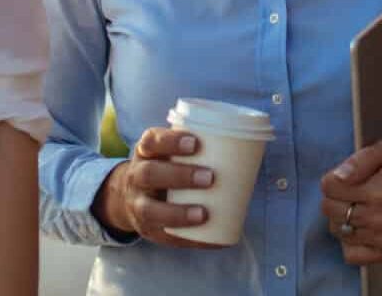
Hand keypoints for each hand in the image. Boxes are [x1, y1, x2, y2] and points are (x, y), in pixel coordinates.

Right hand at [97, 128, 222, 248]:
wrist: (130, 195)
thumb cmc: (166, 166)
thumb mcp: (170, 151)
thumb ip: (199, 148)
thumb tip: (251, 150)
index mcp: (146, 152)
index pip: (151, 141)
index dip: (170, 141)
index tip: (196, 142)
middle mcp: (137, 176)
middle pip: (149, 174)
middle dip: (179, 176)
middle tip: (209, 177)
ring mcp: (138, 204)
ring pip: (150, 209)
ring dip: (178, 213)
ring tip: (203, 214)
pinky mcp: (147, 229)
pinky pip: (164, 236)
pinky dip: (188, 239)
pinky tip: (210, 240)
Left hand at [321, 142, 381, 265]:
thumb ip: (360, 159)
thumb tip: (337, 178)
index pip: (329, 188)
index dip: (332, 179)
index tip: (344, 178)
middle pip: (330, 209)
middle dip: (335, 198)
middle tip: (352, 192)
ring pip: (337, 230)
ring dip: (342, 218)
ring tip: (360, 208)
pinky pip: (350, 254)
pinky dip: (350, 241)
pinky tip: (363, 227)